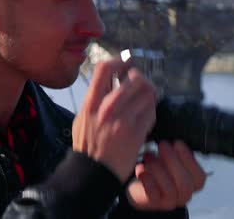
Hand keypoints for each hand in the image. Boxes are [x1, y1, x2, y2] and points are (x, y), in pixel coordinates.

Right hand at [72, 57, 156, 182]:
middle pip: (134, 78)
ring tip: (145, 99)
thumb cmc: (87, 146)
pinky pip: (151, 112)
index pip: (105, 69)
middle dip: (141, 78)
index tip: (125, 63)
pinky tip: (146, 114)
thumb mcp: (82, 117)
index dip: (118, 61)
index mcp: (91, 103)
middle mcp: (107, 109)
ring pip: (147, 93)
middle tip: (141, 83)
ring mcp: (123, 120)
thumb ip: (95, 99)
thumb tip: (110, 81)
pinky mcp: (136, 133)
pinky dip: (151, 110)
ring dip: (149, 94)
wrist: (92, 173)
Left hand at [125, 141, 206, 210]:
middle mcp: (184, 195)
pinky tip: (141, 169)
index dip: (189, 159)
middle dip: (173, 161)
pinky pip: (153, 194)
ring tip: (148, 156)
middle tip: (162, 145)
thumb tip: (175, 138)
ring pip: (169, 188)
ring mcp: (169, 201)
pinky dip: (147, 180)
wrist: (141, 185)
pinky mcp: (154, 203)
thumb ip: (177, 151)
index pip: (199, 177)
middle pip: (185, 183)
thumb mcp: (171, 158)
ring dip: (158, 169)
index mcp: (193, 183)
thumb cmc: (159, 168)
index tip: (177, 143)